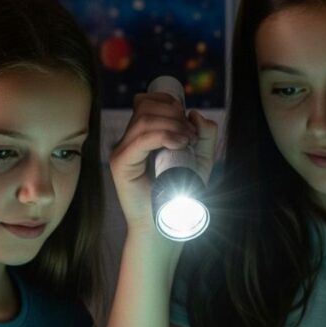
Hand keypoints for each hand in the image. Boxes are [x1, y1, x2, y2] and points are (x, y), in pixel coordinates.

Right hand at [109, 86, 218, 230]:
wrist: (167, 224)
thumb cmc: (182, 196)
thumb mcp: (201, 161)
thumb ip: (205, 136)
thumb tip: (194, 112)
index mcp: (142, 137)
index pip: (146, 102)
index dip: (168, 102)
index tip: (188, 121)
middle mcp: (129, 141)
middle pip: (145, 106)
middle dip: (173, 113)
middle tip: (191, 134)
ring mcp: (122, 151)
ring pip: (144, 119)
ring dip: (172, 124)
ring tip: (188, 141)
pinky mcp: (121, 164)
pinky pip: (141, 139)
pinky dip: (164, 136)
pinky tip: (180, 144)